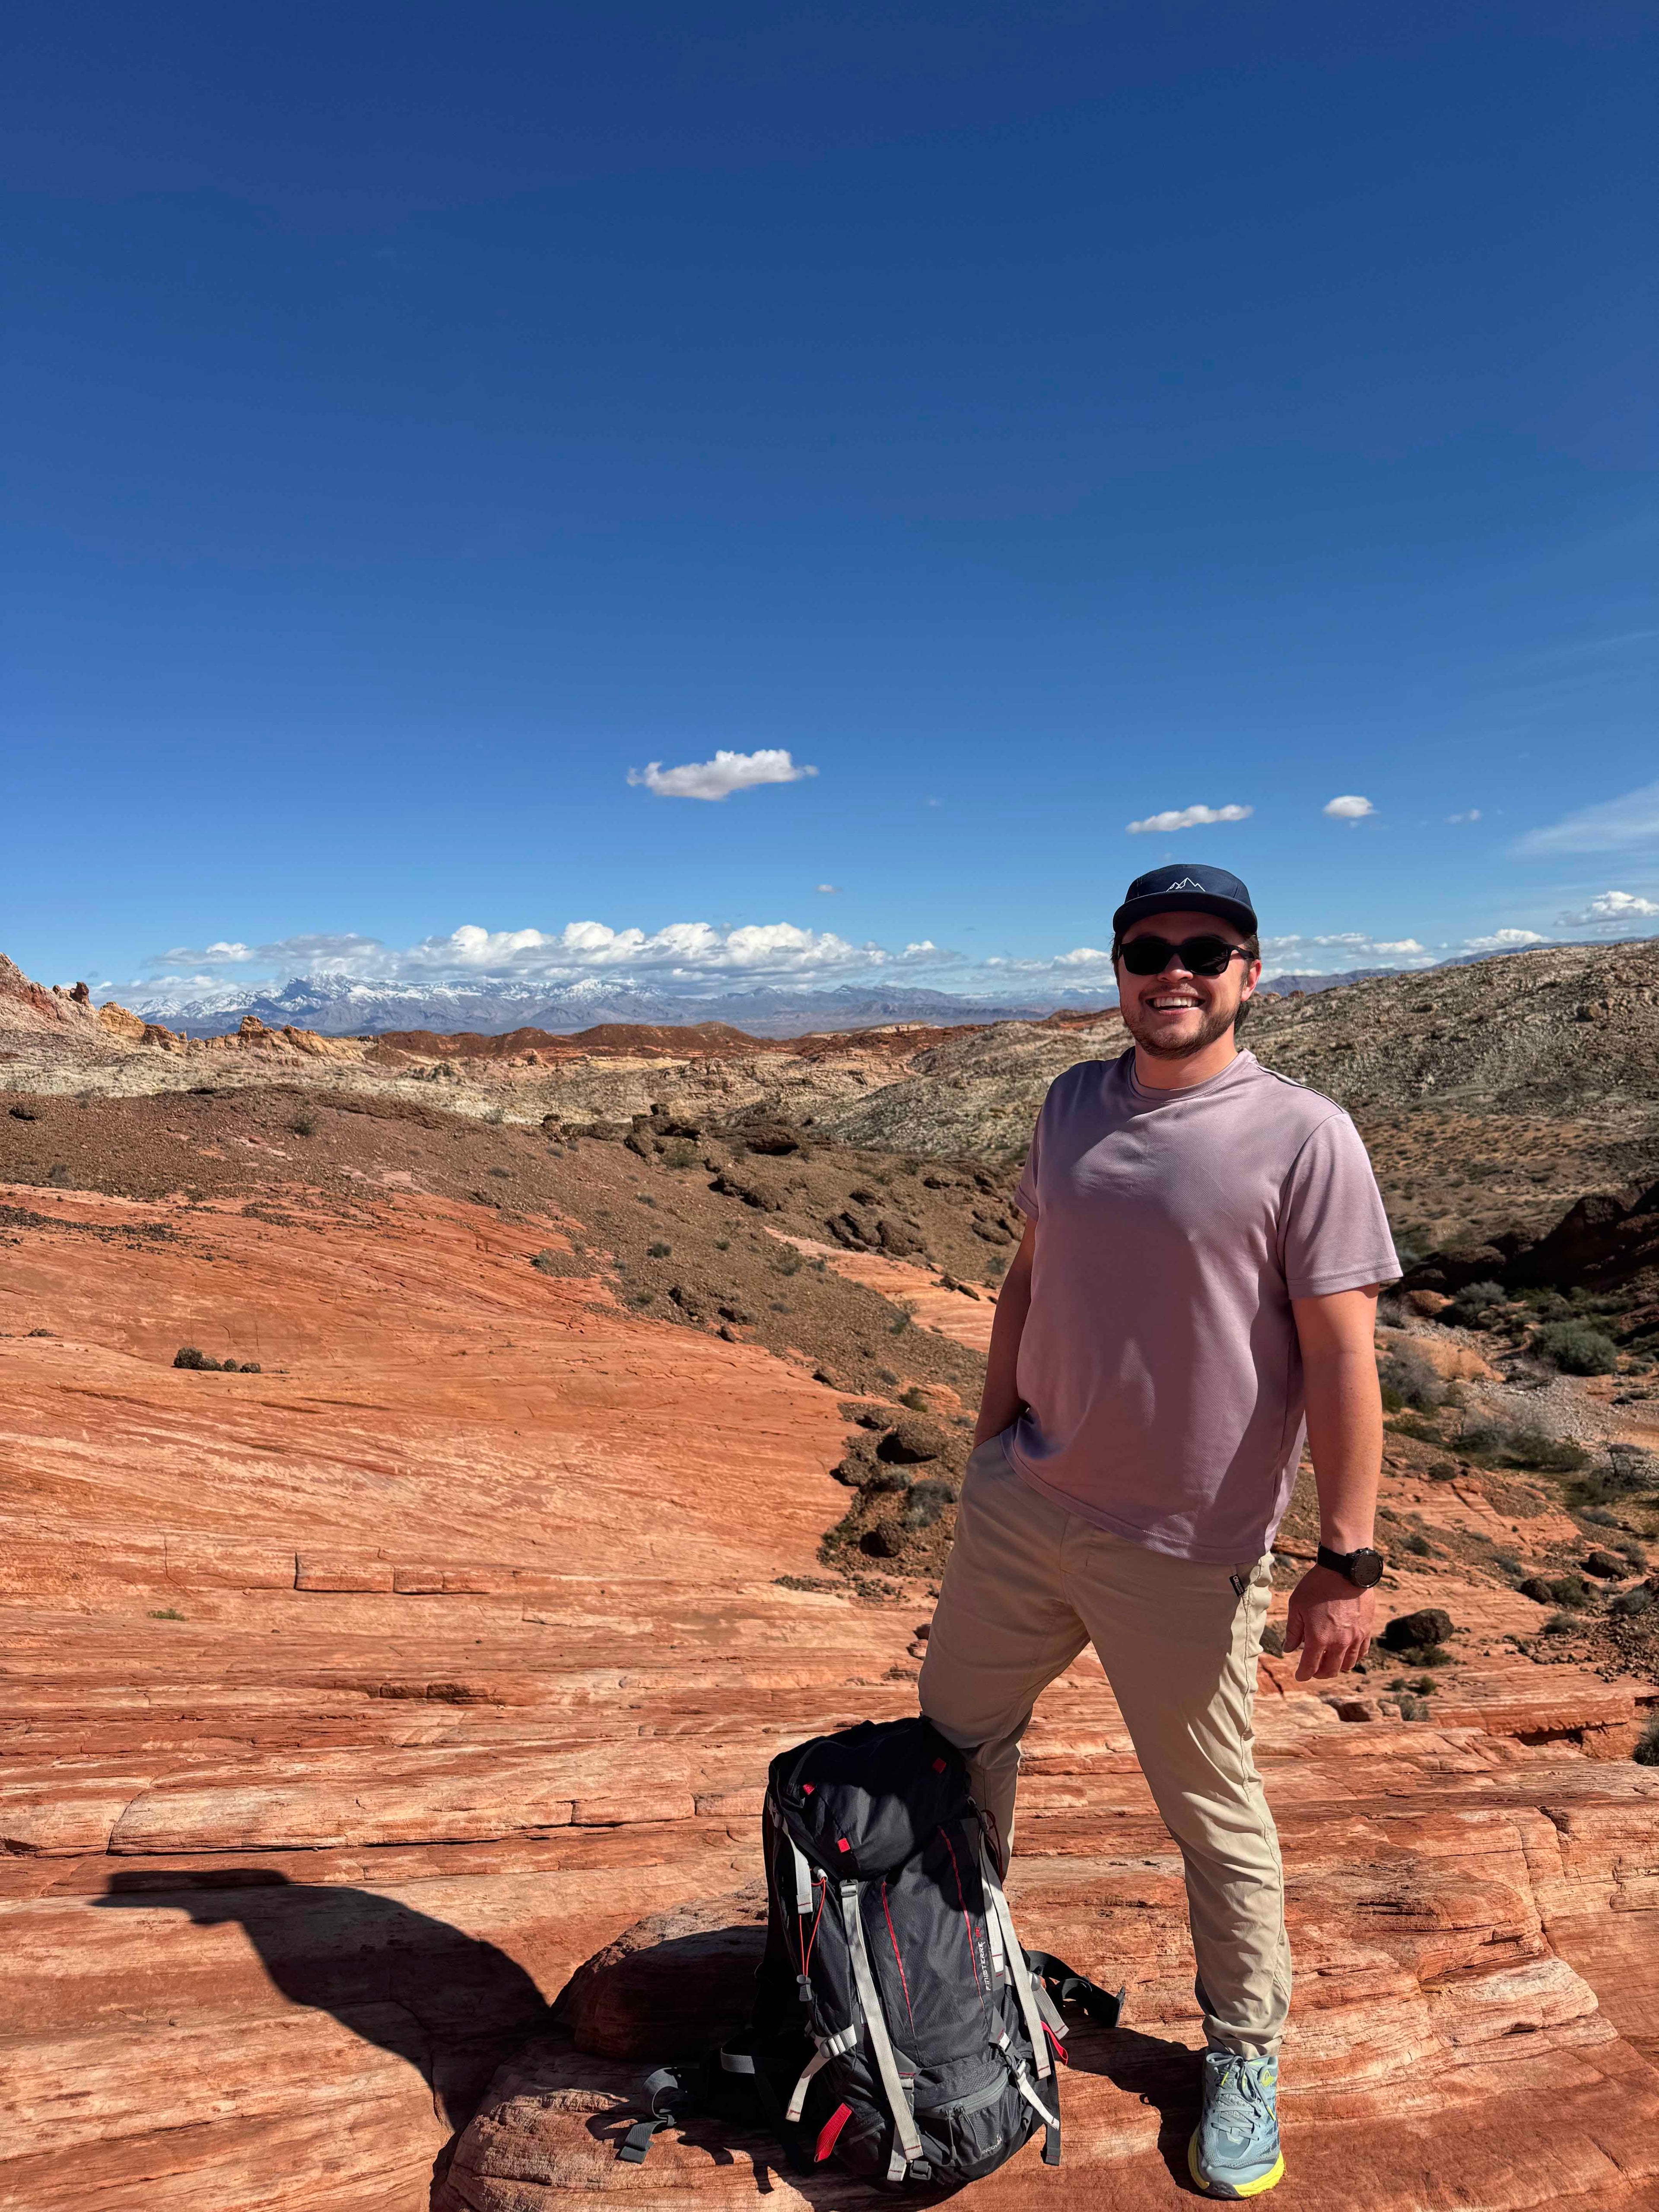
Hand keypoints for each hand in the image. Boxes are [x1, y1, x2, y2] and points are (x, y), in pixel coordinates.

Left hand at [1283, 1566, 1374, 1680]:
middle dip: (1319, 1674)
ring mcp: (1355, 1638)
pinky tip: (1345, 1653)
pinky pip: (1361, 1653)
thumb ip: (1293, 1631)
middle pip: (1330, 1671)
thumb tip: (1288, 1649)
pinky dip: (1352, 1657)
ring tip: (1328, 1661)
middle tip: (1312, 1670)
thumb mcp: (1296, 1606)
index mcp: (1318, 1638)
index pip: (1310, 1667)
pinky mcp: (1366, 1630)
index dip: (1303, 1675)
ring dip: (1336, 1667)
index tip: (1299, 1676)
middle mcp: (1339, 1643)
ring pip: (1347, 1665)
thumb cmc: (1317, 1585)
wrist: (1345, 1569)